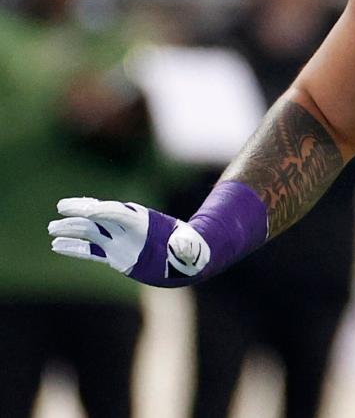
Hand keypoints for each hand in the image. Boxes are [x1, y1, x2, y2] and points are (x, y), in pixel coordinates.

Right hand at [49, 197, 211, 286]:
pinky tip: (56, 245)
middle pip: (101, 216)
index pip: (122, 213)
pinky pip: (90, 251)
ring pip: (91, 232)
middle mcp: (128, 229)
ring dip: (72, 229)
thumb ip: (184, 245)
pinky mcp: (114, 255)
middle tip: (62, 207)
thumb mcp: (191, 246)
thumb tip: (182, 246)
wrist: (186, 256)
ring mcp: (119, 241)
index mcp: (145, 222)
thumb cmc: (191, 249)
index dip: (106, 211)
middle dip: (82, 212)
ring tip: (52, 228)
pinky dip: (74, 248)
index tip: (88, 210)